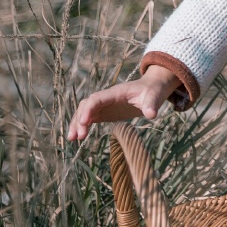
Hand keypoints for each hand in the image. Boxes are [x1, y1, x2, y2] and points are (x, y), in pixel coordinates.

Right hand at [67, 65, 181, 141]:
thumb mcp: (154, 96)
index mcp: (116, 92)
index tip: (85, 123)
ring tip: (72, 139)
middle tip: (79, 137)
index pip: (97, 98)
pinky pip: (90, 118)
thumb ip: (151, 104)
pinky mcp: (106, 112)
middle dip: (80, 119)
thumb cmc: (153, 91)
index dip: (89, 109)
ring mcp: (105, 105)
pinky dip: (82, 126)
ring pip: (85, 111)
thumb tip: (151, 115)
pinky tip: (78, 137)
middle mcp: (107, 97)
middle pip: (87, 105)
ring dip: (77, 123)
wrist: (153, 88)